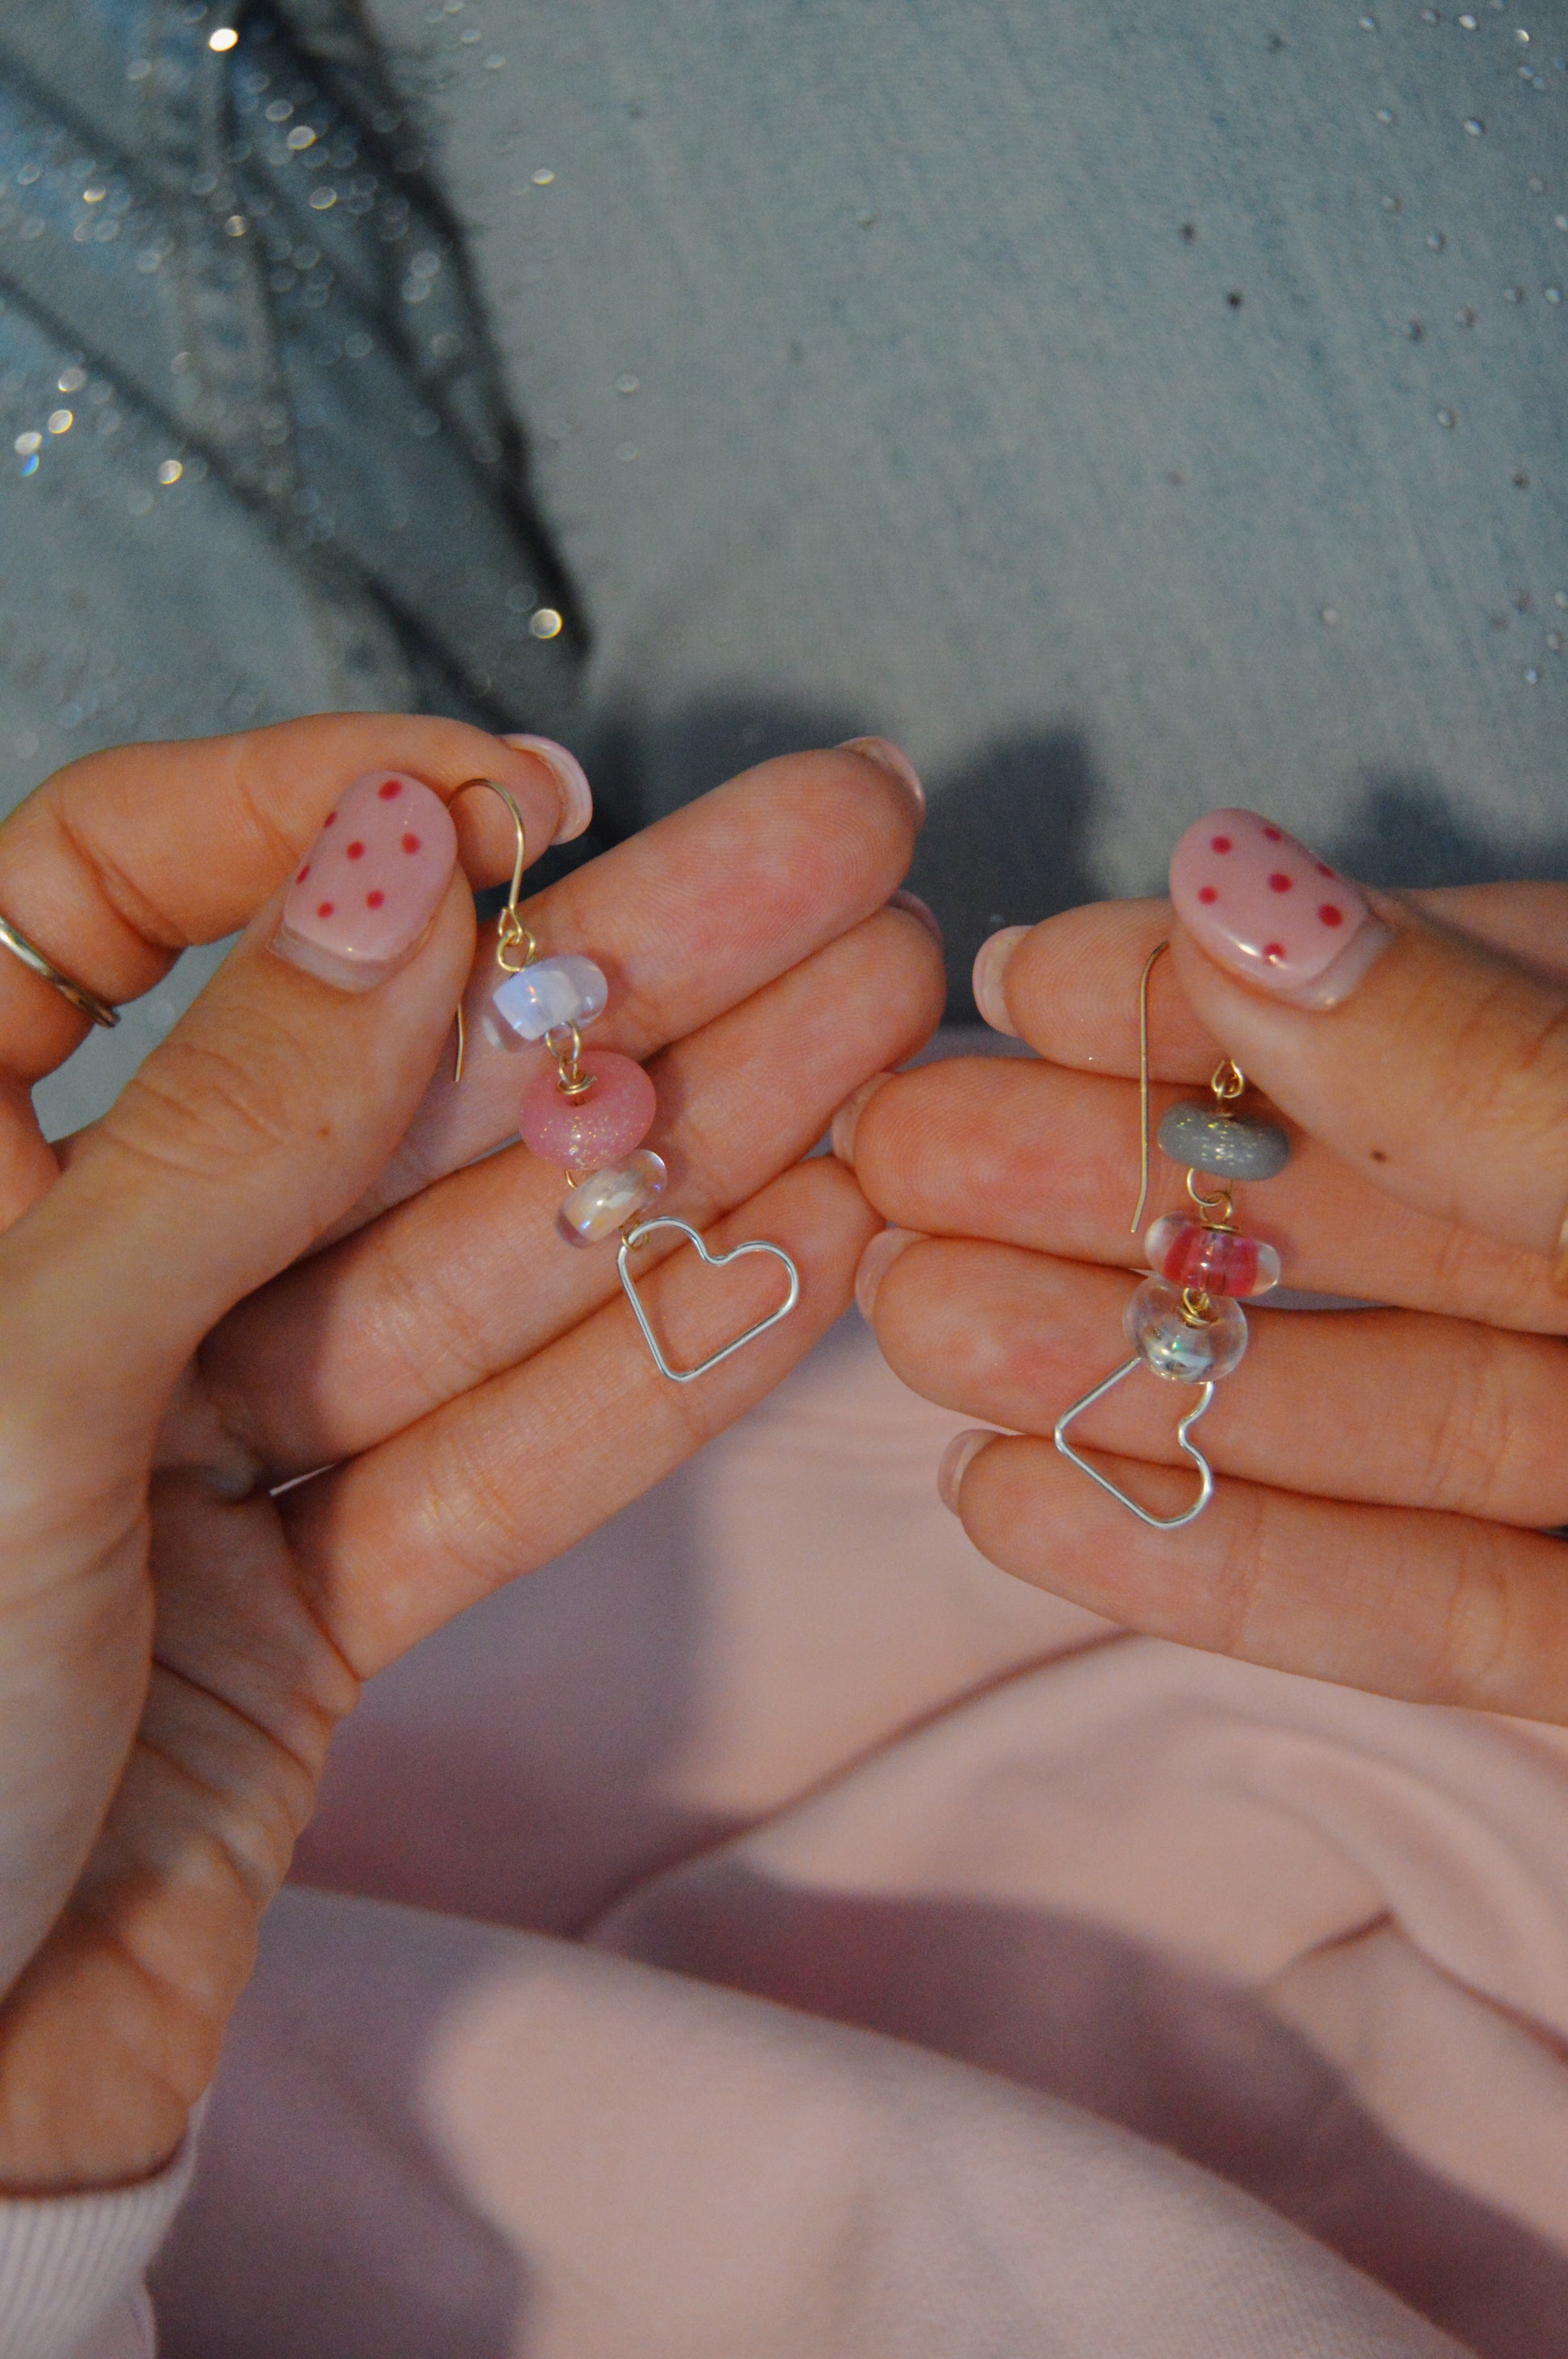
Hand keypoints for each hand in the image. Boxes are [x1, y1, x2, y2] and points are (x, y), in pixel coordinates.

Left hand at [0, 717, 941, 2190]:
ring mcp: (202, 1443)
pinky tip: (819, 1233)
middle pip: (367, 1072)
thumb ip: (221, 1127)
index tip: (525, 800)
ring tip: (890, 1009)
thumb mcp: (12, 1382)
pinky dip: (654, 1363)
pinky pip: (501, 1455)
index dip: (325, 814)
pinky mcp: (307, 1599)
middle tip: (845, 849)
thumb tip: (398, 852)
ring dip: (686, 1140)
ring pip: (472, 1260)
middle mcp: (68, 1273)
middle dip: (616, 965)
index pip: (113, 885)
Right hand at [839, 807, 1567, 1724]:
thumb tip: (1230, 881)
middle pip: (1339, 1217)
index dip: (1208, 992)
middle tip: (897, 1166)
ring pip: (1346, 1412)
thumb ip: (1484, 1068)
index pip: (1412, 1009)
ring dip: (1118, 1371)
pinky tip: (1021, 1514)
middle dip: (1108, 1188)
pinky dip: (1225, 1569)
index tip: (1013, 979)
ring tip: (910, 1331)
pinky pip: (1421, 1609)